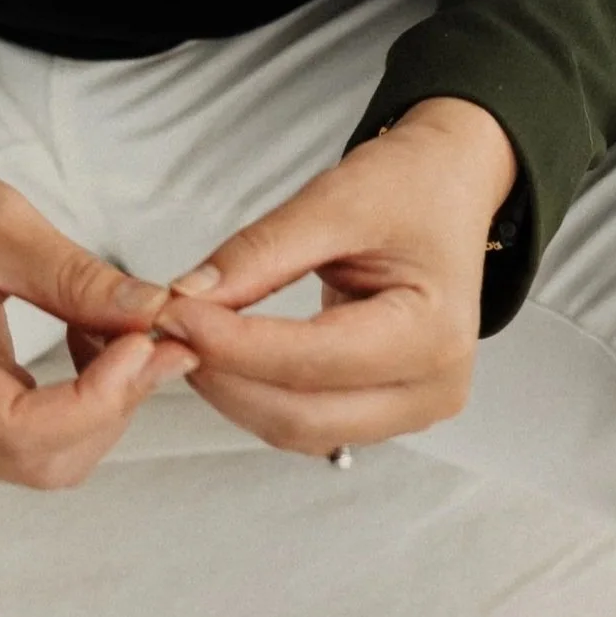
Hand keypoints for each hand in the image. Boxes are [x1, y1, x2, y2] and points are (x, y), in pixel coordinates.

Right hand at [0, 121, 197, 489]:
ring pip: (45, 456)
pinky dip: (82, 398)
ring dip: (104, 406)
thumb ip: (75, 278)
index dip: (98, 400)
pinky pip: (35, 430)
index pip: (22, 432)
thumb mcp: (0, 222)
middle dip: (112, 408)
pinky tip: (97, 340)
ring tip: (132, 333)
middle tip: (160, 339)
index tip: (147, 341)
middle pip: (40, 460)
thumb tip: (153, 312)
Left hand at [145, 98, 517, 456]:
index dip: (232, 343)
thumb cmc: (411, 187)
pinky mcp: (386, 409)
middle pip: (301, 415)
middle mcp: (432, 387)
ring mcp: (412, 408)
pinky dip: (257, 394)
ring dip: (234, 393)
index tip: (173, 313)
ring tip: (187, 339)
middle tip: (167, 329)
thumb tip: (189, 295)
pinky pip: (308, 421)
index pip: (311, 359)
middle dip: (223, 377)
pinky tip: (223, 356)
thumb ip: (261, 252)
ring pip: (298, 429)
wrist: (448, 187)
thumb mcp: (336, 199)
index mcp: (433, 332)